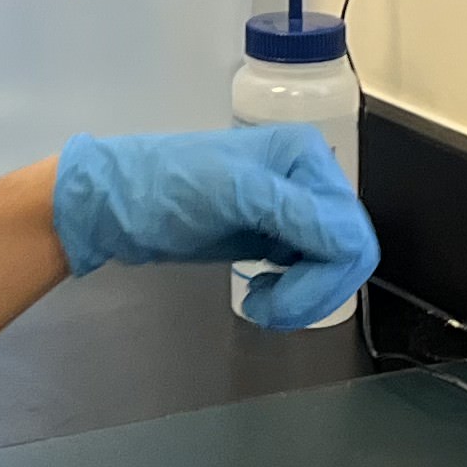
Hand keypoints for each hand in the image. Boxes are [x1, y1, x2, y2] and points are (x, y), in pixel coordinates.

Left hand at [50, 127, 377, 330]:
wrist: (115, 207)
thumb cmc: (161, 189)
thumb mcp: (230, 193)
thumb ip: (293, 212)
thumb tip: (348, 242)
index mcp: (307, 156)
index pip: (351, 233)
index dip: (326, 278)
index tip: (279, 301)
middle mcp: (308, 179)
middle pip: (349, 254)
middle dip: (314, 291)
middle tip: (268, 310)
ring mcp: (293, 209)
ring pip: (333, 269)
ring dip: (302, 296)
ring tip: (260, 302)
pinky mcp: (275, 236)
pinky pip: (310, 274)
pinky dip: (292, 293)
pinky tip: (260, 291)